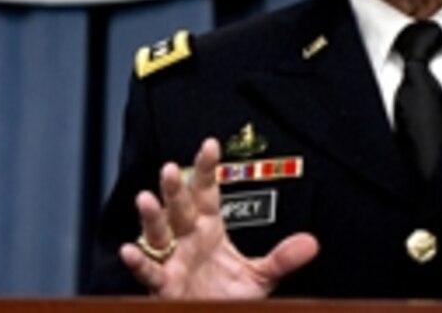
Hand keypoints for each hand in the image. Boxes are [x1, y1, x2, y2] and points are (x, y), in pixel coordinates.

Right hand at [119, 137, 318, 297]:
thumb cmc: (227, 295)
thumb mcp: (260, 275)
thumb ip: (283, 258)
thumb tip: (311, 243)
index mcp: (208, 227)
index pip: (207, 191)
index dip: (207, 168)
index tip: (210, 145)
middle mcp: (187, 237)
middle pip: (180, 207)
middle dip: (175, 188)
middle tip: (171, 168)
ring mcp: (173, 259)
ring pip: (159, 232)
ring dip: (152, 216)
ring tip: (146, 198)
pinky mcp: (164, 284)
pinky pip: (149, 271)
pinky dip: (138, 261)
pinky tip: (130, 249)